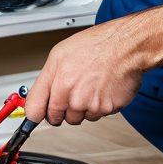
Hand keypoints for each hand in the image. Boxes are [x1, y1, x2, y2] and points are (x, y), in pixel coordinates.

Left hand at [25, 17, 148, 124]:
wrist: (127, 47)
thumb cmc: (98, 45)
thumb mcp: (61, 53)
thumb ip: (47, 78)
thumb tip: (39, 96)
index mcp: (58, 80)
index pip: (35, 111)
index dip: (36, 113)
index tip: (37, 115)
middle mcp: (73, 95)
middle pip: (57, 118)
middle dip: (62, 108)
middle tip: (73, 91)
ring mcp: (90, 104)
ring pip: (78, 118)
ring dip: (83, 107)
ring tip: (91, 85)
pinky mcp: (106, 110)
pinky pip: (97, 115)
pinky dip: (99, 105)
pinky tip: (102, 88)